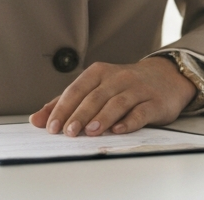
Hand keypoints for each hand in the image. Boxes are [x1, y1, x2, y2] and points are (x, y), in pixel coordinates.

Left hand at [29, 57, 195, 136]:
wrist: (167, 76)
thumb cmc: (124, 85)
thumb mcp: (96, 86)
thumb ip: (66, 102)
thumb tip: (36, 119)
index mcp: (101, 72)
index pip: (78, 89)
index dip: (63, 107)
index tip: (51, 127)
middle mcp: (120, 77)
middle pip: (96, 96)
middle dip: (80, 115)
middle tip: (68, 132)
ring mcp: (138, 89)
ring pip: (118, 102)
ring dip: (103, 117)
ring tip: (90, 132)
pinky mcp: (155, 102)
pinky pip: (141, 111)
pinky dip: (129, 121)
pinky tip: (119, 130)